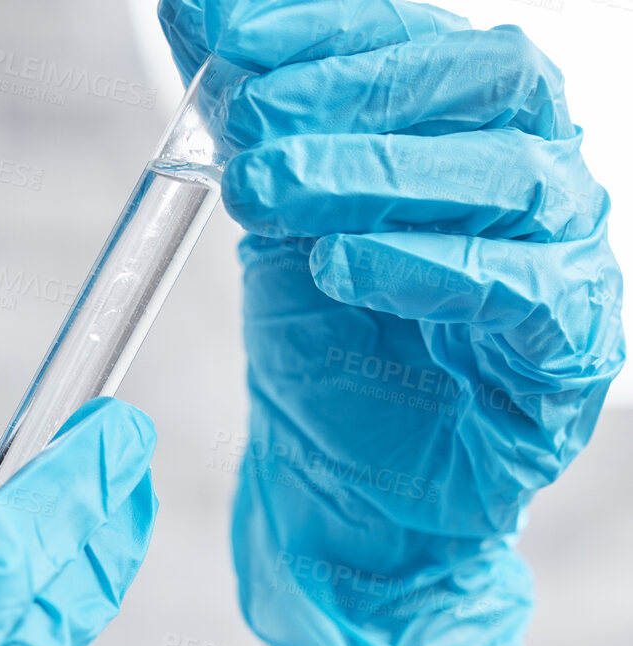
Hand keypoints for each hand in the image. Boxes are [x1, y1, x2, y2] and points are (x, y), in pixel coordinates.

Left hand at [162, 0, 624, 645]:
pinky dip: (429, 266)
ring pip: (509, 177)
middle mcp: (532, 175)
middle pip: (485, 84)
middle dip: (356, 86)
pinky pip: (527, 290)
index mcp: (468, 128)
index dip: (327, 27)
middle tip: (249, 118)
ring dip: (377, 170)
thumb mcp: (271, 220)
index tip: (228, 31)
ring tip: (269, 187)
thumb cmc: (325, 346)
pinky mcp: (567, 350)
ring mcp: (562, 258)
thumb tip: (190, 6)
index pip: (420, 40)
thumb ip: (247, 119)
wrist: (342, 486)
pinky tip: (341, 264)